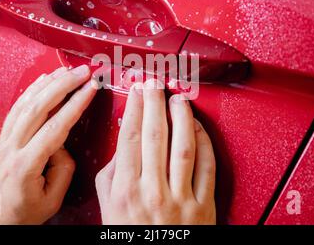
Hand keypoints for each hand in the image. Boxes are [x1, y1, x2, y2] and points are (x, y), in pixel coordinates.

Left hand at [0, 65, 96, 223]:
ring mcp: (4, 139)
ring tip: (66, 70)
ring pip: (26, 102)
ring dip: (48, 83)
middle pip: (39, 107)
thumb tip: (65, 147)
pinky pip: (17, 107)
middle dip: (64, 85)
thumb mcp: (50, 201)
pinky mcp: (2, 136)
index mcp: (26, 165)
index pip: (56, 126)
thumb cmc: (15, 212)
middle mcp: (12, 147)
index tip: (90, 89)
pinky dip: (31, 90)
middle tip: (82, 72)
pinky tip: (43, 81)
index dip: (76, 104)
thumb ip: (63, 171)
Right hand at [95, 79, 215, 223]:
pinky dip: (204, 142)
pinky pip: (206, 166)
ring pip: (183, 145)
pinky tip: (197, 126)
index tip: (136, 91)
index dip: (134, 108)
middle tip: (155, 85)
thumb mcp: (108, 207)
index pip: (129, 136)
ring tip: (178, 98)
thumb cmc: (131, 235)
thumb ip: (111, 173)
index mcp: (125, 190)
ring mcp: (180, 199)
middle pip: (154, 134)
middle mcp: (152, 192)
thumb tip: (123, 141)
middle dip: (155, 102)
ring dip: (181, 116)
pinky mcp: (203, 206)